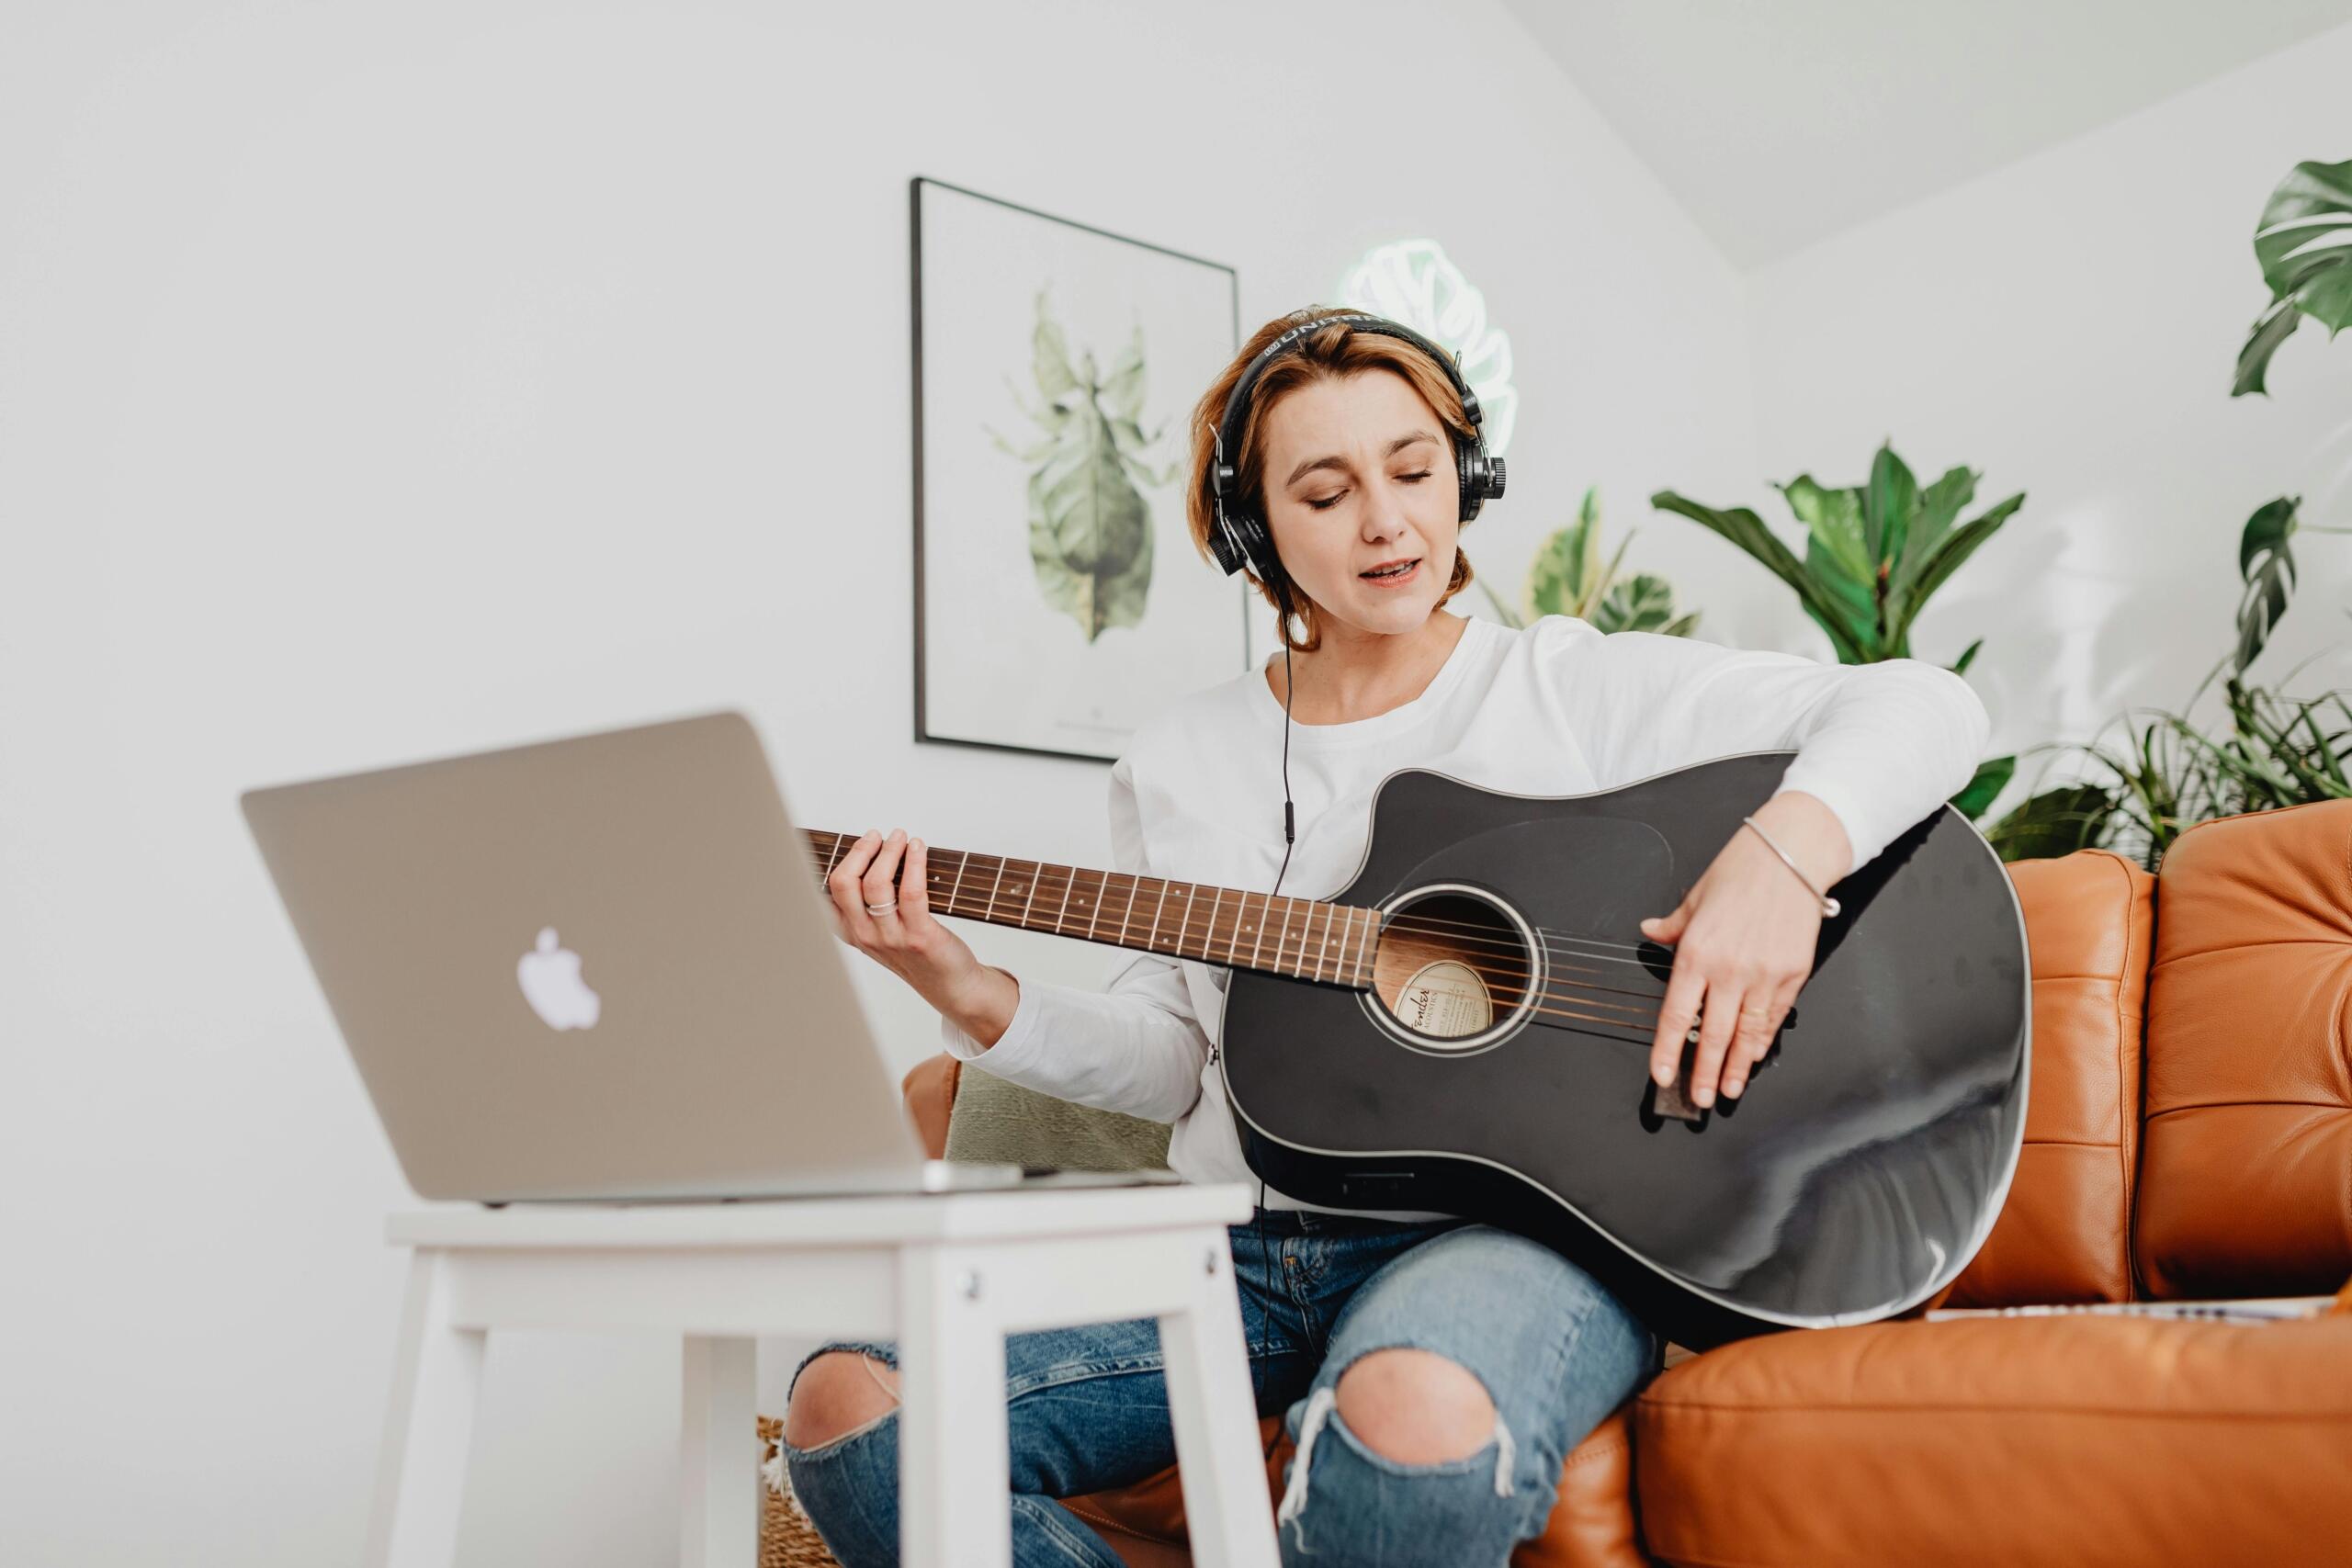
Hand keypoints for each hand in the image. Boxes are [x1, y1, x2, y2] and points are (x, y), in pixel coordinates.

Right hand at [824, 828, 990, 1015]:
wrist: (949, 984)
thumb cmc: (917, 952)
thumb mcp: (881, 931)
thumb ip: (869, 903)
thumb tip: (875, 854)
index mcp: (851, 931)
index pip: (829, 891)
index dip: (844, 859)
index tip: (862, 842)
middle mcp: (865, 935)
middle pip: (844, 883)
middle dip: (861, 850)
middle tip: (878, 836)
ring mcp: (890, 937)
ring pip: (876, 883)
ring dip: (889, 852)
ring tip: (901, 838)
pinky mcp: (918, 936)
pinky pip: (911, 891)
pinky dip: (914, 863)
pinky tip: (918, 849)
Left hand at [1638, 793, 1848, 1108]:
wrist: (1792, 854)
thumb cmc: (1743, 869)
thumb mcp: (1696, 896)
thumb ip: (1673, 925)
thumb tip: (1651, 932)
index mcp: (1697, 952)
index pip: (1675, 1014)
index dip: (1667, 1050)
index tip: (1662, 1075)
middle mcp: (1728, 969)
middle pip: (1711, 1034)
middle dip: (1703, 1072)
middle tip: (1698, 1098)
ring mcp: (1763, 975)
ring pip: (1745, 1034)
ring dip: (1736, 1067)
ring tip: (1727, 1089)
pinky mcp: (1793, 974)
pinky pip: (1775, 1017)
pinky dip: (1764, 1041)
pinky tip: (1755, 1057)